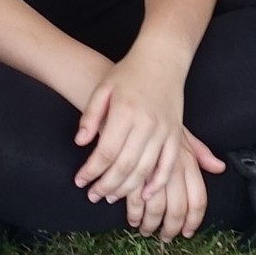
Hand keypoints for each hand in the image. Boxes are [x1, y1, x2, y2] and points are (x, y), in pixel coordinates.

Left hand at [74, 55, 222, 240]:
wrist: (162, 58)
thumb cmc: (128, 73)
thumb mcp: (103, 89)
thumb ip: (90, 116)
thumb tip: (80, 142)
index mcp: (125, 112)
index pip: (105, 151)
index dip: (91, 171)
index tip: (80, 181)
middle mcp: (146, 123)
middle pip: (124, 166)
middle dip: (106, 185)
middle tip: (93, 195)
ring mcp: (164, 130)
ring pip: (144, 170)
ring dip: (127, 189)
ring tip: (111, 197)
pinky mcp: (176, 133)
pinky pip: (169, 164)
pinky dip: (157, 182)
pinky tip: (144, 195)